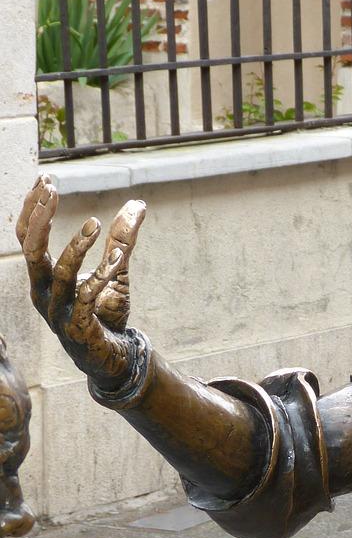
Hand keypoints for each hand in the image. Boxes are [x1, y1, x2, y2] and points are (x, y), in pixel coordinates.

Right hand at [17, 174, 145, 388]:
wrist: (115, 358)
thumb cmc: (106, 314)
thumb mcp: (116, 271)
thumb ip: (122, 239)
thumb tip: (139, 204)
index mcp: (43, 277)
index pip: (27, 237)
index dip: (32, 209)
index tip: (45, 180)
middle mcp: (43, 293)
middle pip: (30, 250)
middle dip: (39, 218)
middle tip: (52, 190)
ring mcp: (58, 312)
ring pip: (59, 273)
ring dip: (77, 246)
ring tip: (96, 224)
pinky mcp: (78, 328)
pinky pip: (86, 297)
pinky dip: (101, 275)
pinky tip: (116, 258)